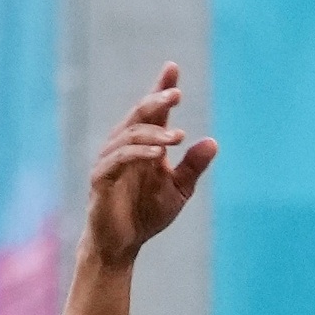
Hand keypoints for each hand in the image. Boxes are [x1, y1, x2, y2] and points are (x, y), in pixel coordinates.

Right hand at [83, 63, 216, 266]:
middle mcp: (124, 145)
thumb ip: (192, 167)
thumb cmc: (146, 215)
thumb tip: (213, 142)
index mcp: (143, 144)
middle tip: (177, 95)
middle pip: (139, 114)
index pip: (152, 110)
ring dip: (153, 133)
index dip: (160, 88)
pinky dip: (138, 153)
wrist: (121, 245)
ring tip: (177, 138)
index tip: (172, 68)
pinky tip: (157, 155)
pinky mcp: (100, 178)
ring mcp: (110, 160)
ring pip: (130, 134)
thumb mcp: (178, 190)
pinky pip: (118, 159)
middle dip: (157, 101)